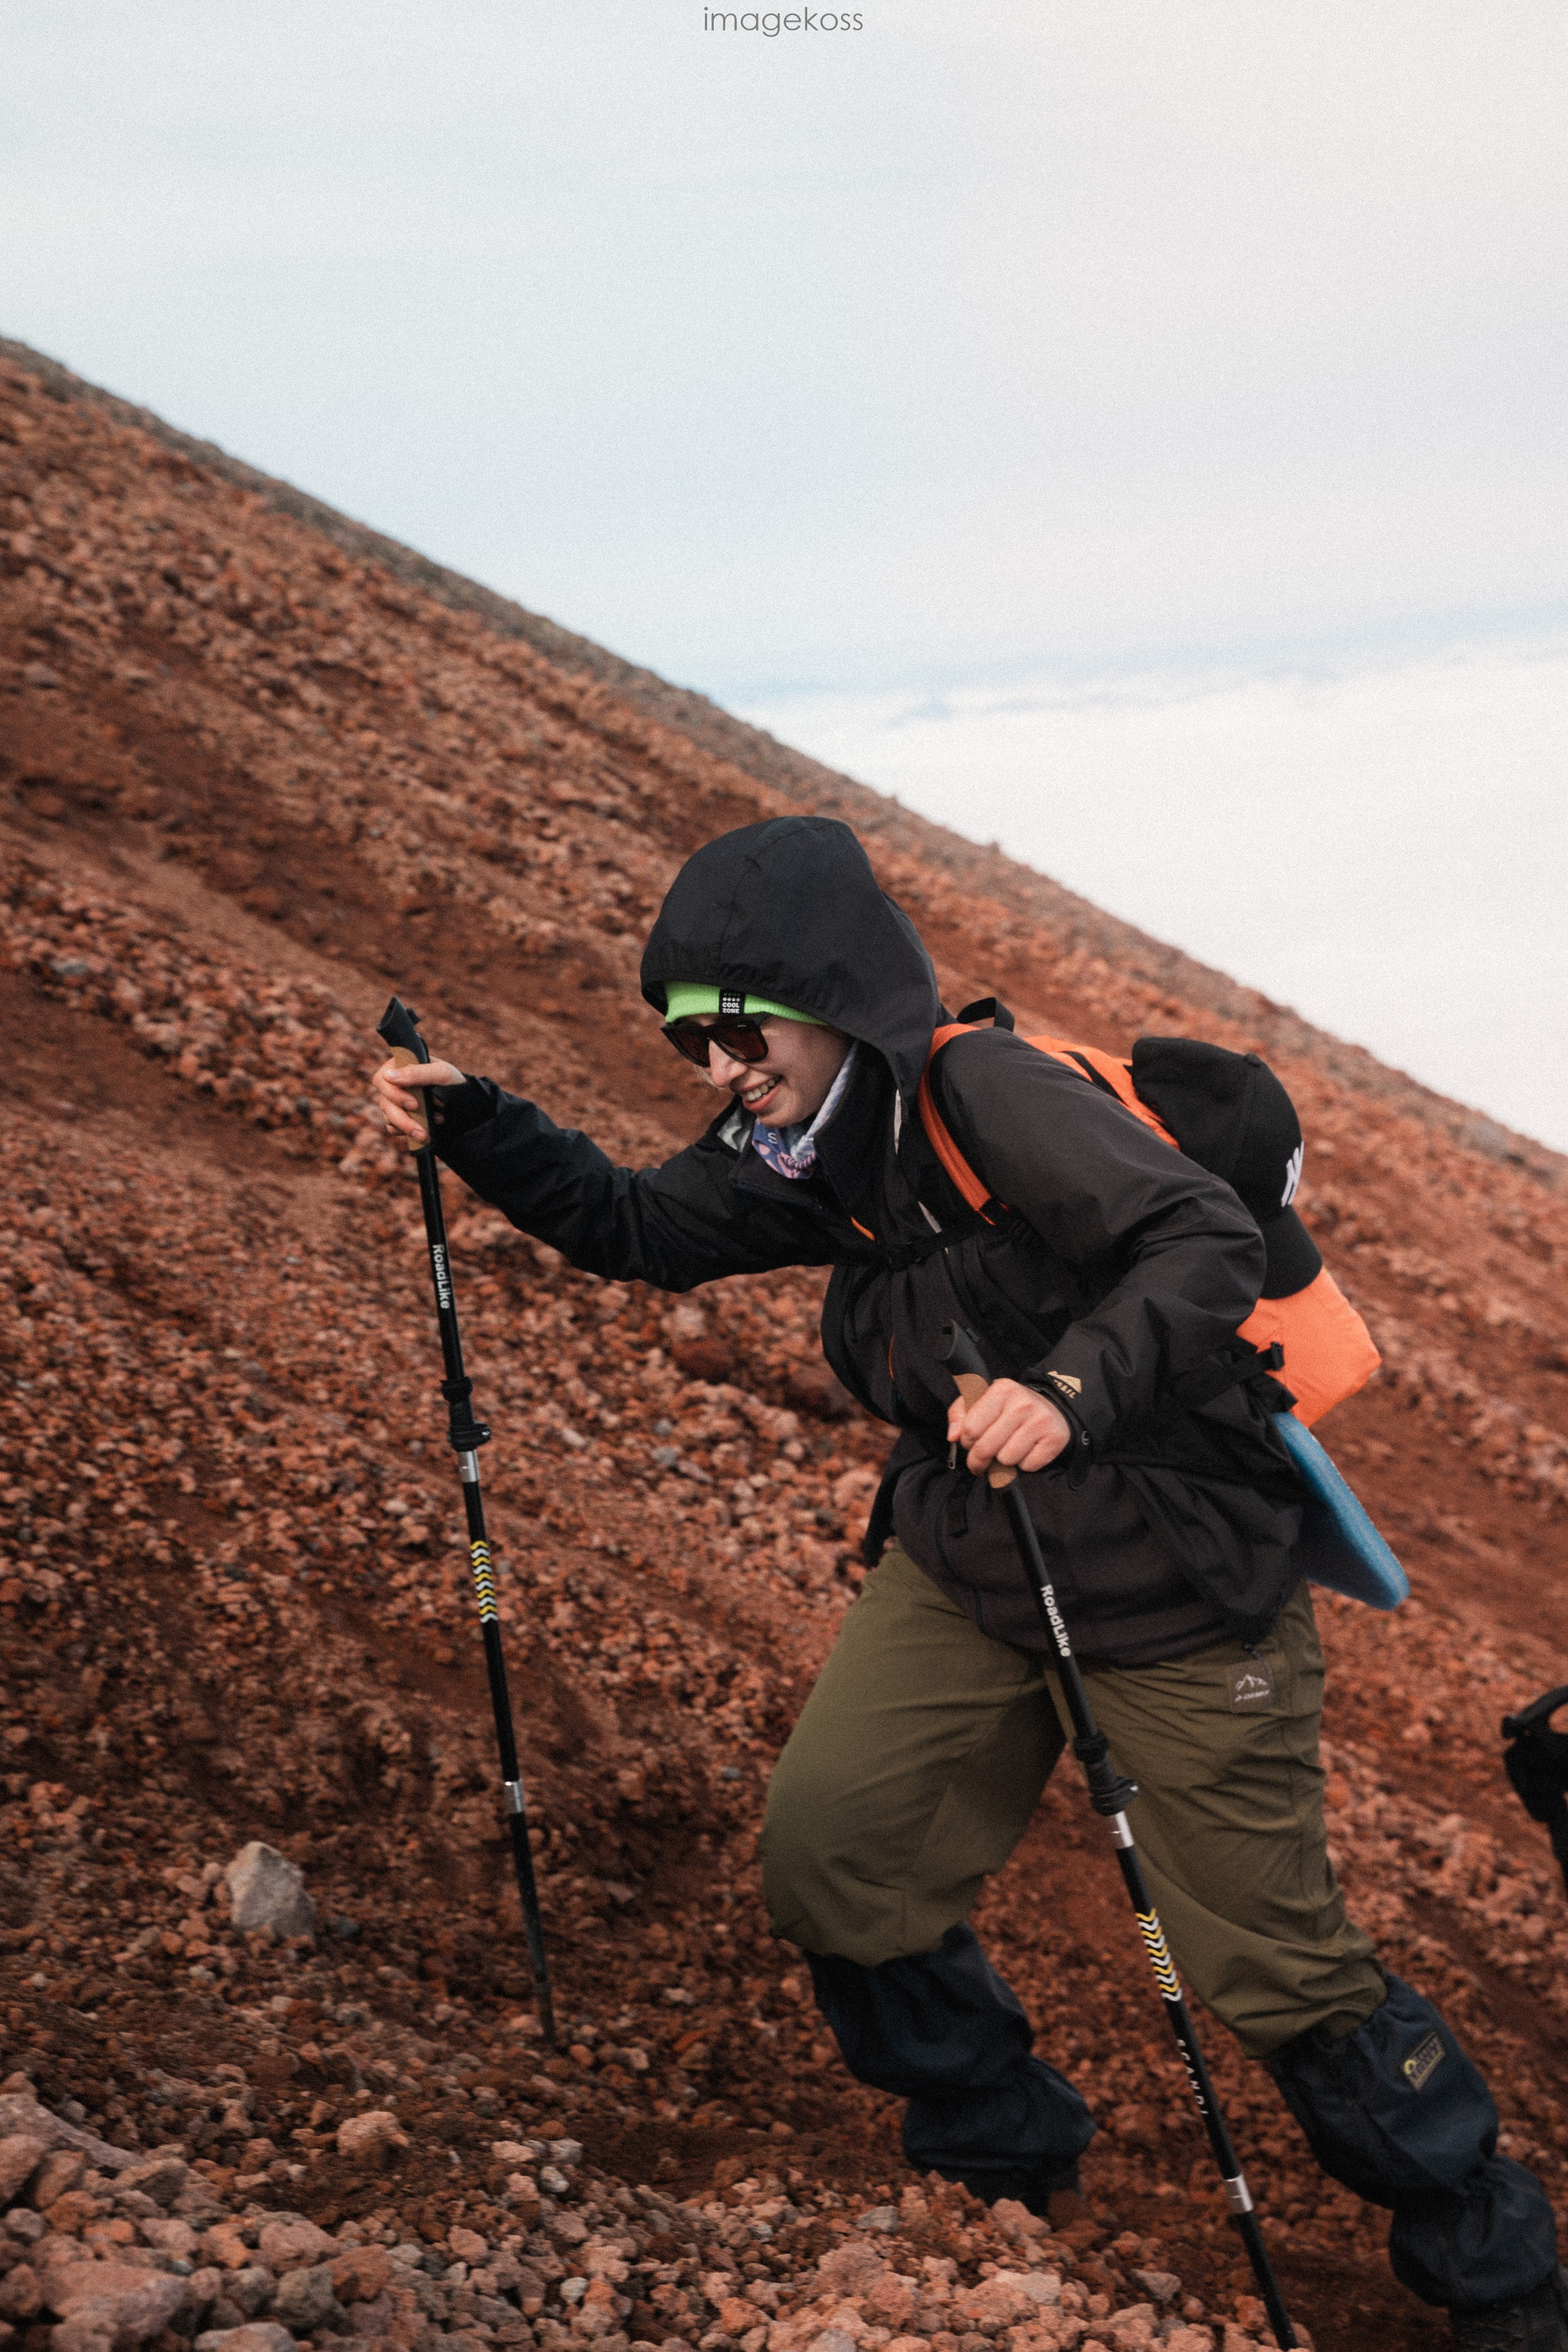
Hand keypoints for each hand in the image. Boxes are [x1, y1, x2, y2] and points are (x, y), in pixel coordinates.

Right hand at [371, 1052, 465, 1141]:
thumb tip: (388, 1076)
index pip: (382, 1079)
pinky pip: (392, 1127)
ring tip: (425, 1134)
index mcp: (400, 1066)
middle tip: (420, 1127)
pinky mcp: (399, 1116)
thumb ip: (417, 1073)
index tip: (413, 1104)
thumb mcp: (441, 1073)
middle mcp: (394, 1084)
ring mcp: (395, 1101)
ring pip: (388, 1116)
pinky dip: (406, 1132)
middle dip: (402, 1117)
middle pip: (384, 1101)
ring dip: (406, 1127)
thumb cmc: (452, 1082)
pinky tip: (423, 1131)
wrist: (465, 1103)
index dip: (393, 1094)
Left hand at [947, 1377, 1071, 1475]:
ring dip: (1004, 1460)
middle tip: (981, 1461)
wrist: (1052, 1407)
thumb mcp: (982, 1401)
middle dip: (979, 1460)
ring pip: (1007, 1459)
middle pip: (986, 1448)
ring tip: (1008, 1448)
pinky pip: (1028, 1465)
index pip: (971, 1428)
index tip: (970, 1443)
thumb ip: (960, 1415)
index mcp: (1001, 1389)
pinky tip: (1026, 1450)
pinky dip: (1024, 1464)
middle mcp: (1023, 1403)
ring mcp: (1040, 1421)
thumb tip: (953, 1436)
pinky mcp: (1054, 1438)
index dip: (967, 1442)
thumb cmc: (1009, 1407)